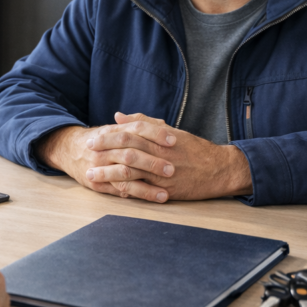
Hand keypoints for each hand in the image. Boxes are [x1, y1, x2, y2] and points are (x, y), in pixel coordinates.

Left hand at [37, 112, 252, 201]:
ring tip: (91, 175)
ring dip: (108, 174)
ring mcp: (163, 173)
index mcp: (161, 138)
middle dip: (104, 152)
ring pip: (131, 172)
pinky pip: (142, 190)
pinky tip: (110, 191)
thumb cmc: (194, 149)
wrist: (219, 170)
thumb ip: (144, 122)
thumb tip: (119, 116)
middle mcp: (161, 154)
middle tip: (87, 154)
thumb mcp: (171, 131)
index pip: (130, 133)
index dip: (109, 136)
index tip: (93, 138)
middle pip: (127, 150)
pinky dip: (124, 190)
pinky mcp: (167, 190)